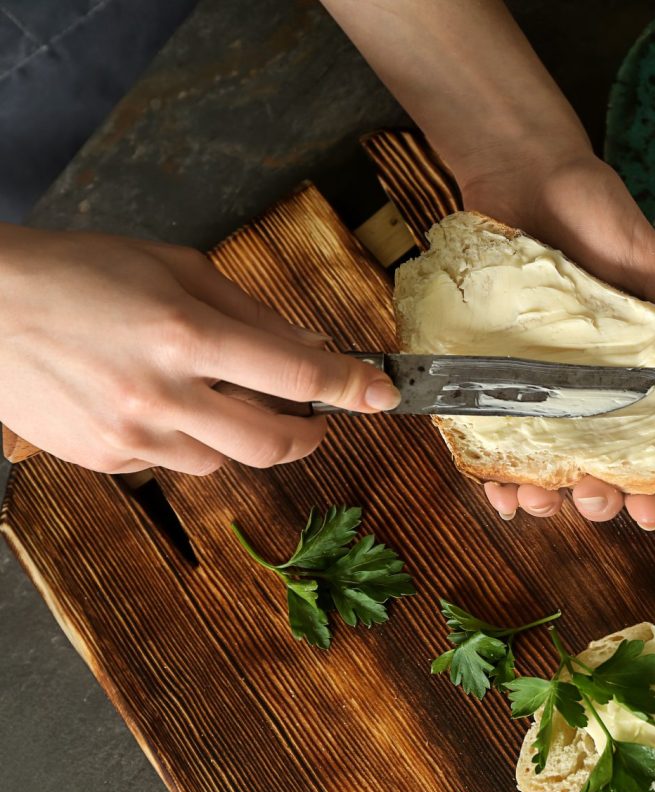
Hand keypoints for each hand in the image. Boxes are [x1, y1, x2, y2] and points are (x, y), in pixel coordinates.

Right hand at [0, 227, 400, 473]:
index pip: (294, 372)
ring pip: (224, 460)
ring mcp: (131, 434)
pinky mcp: (105, 460)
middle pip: (273, 442)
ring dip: (240, 434)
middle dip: (310, 434)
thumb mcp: (174, 269)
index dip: (349, 385)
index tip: (382, 393)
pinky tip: (163, 406)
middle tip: (318, 419)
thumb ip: (250, 312)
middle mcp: (162, 392)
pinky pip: (174, 465)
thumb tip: (310, 341)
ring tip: (214, 395)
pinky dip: (187, 442)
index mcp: (185, 334)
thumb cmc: (77, 273)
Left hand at [460, 151, 654, 529]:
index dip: (654, 489)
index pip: (650, 447)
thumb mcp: (651, 266)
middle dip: (598, 500)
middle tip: (595, 499)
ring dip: (543, 496)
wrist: (523, 171)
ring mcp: (533, 386)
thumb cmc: (595, 216)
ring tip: (539, 501)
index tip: (651, 512)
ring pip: (540, 464)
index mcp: (633, 375)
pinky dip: (490, 471)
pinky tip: (496, 491)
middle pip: (595, 469)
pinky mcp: (485, 374)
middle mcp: (585, 390)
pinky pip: (485, 437)